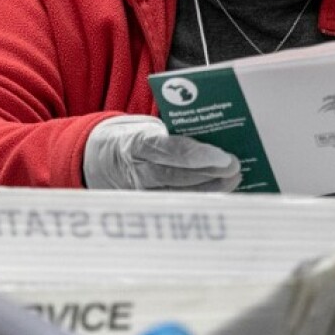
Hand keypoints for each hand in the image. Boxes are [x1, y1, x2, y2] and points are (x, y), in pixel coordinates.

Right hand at [83, 115, 240, 191]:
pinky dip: (200, 199)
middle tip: (234, 167)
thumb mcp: (147, 128)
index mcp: (135, 142)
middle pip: (176, 176)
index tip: (223, 157)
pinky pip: (176, 204)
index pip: (168, 150)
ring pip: (178, 194)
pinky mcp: (145, 207)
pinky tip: (219, 193)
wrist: (99, 159)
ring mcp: (139, 193)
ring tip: (232, 179)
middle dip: (209, 173)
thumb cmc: (134, 138)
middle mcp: (136, 171)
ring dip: (209, 188)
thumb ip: (175, 132)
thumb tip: (216, 136)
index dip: (197, 155)